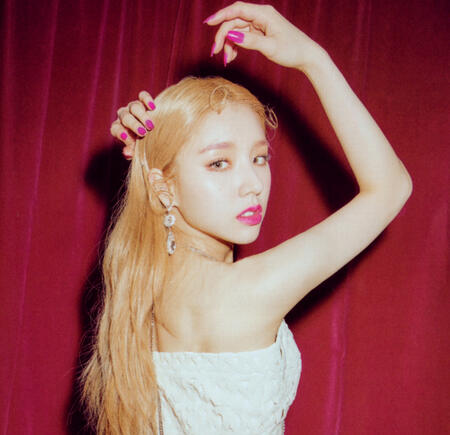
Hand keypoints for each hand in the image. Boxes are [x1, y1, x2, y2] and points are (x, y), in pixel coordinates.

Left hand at [110, 91, 155, 158]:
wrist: (154, 133)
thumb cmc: (144, 144)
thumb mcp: (138, 150)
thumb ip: (132, 151)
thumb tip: (127, 153)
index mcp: (119, 128)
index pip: (116, 128)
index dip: (120, 133)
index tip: (126, 138)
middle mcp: (124, 116)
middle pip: (125, 117)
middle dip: (133, 125)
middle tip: (143, 133)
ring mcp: (133, 107)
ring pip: (134, 106)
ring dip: (142, 116)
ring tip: (150, 125)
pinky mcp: (143, 101)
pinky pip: (143, 96)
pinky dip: (147, 100)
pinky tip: (153, 107)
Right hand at [205, 2, 324, 70]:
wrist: (306, 56)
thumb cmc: (292, 50)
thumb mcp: (270, 47)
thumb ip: (250, 41)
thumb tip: (231, 36)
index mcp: (264, 14)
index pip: (237, 9)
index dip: (221, 15)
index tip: (208, 24)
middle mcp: (260, 16)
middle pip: (234, 21)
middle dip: (222, 36)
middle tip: (215, 53)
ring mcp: (260, 25)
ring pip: (237, 31)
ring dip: (228, 44)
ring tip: (227, 60)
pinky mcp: (260, 33)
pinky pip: (243, 37)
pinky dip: (236, 46)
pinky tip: (232, 57)